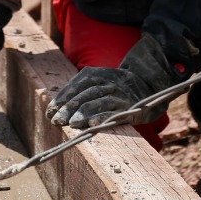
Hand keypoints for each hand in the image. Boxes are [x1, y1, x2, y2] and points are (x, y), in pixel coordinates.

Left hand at [47, 35, 178, 129]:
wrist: (150, 85)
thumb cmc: (116, 88)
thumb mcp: (100, 82)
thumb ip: (80, 92)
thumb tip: (54, 109)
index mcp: (98, 73)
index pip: (78, 83)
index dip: (63, 97)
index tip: (50, 111)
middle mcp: (109, 81)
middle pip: (86, 93)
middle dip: (69, 108)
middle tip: (56, 121)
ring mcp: (120, 94)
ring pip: (99, 101)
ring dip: (83, 113)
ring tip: (72, 125)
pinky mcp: (131, 107)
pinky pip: (115, 112)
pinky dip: (103, 118)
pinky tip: (92, 126)